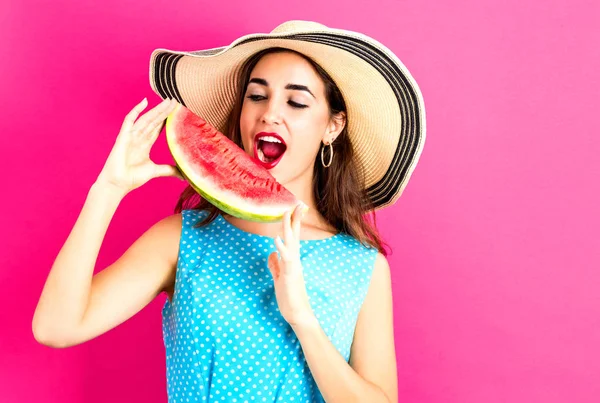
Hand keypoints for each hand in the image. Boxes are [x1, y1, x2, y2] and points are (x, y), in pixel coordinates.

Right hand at [95, 97, 183, 195]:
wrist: (118, 184)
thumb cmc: (132, 178)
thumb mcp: (155, 171)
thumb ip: (169, 170)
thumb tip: (184, 175)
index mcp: (145, 145)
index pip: (158, 128)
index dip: (166, 120)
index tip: (176, 112)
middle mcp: (138, 138)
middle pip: (154, 121)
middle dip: (164, 111)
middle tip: (175, 101)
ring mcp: (131, 136)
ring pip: (147, 118)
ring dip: (157, 109)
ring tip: (168, 100)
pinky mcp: (124, 136)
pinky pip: (130, 120)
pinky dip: (136, 110)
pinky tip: (145, 102)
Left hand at [267, 202, 315, 327]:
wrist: (298, 314)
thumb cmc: (290, 297)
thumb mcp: (279, 278)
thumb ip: (275, 265)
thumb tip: (272, 254)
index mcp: (291, 260)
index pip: (292, 238)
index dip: (292, 223)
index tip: (294, 209)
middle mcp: (294, 260)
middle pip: (294, 236)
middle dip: (294, 219)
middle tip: (296, 203)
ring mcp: (293, 267)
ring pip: (291, 243)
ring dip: (288, 228)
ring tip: (285, 214)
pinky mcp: (290, 275)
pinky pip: (285, 260)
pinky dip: (281, 249)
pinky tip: (276, 240)